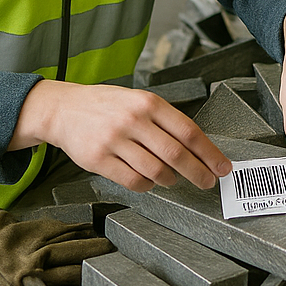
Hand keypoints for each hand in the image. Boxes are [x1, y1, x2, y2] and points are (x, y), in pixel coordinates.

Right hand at [10, 81, 231, 192]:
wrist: (63, 109)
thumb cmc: (108, 105)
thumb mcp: (139, 100)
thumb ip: (165, 121)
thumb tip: (197, 147)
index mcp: (149, 103)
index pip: (188, 131)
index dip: (209, 152)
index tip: (222, 166)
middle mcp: (133, 120)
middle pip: (176, 153)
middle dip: (198, 172)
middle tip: (208, 182)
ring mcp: (115, 140)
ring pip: (155, 170)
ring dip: (171, 180)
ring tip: (174, 180)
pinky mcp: (98, 160)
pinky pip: (132, 181)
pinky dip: (147, 185)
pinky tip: (150, 181)